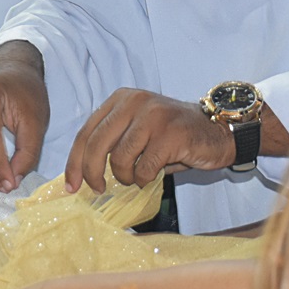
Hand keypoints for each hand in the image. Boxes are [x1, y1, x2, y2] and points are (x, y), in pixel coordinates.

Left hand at [64, 88, 232, 192]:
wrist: (217, 132)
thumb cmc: (172, 136)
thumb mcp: (137, 130)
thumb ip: (112, 141)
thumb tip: (81, 172)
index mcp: (121, 99)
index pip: (87, 131)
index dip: (75, 161)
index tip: (71, 185)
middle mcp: (134, 102)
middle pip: (96, 143)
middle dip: (91, 173)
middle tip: (97, 189)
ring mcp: (153, 116)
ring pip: (120, 158)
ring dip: (126, 177)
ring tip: (137, 176)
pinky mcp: (170, 134)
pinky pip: (144, 168)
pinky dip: (144, 179)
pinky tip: (154, 174)